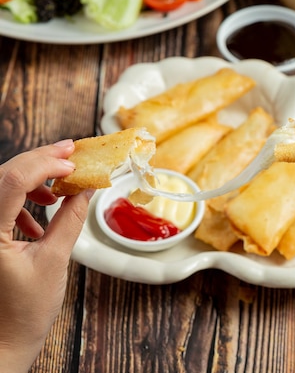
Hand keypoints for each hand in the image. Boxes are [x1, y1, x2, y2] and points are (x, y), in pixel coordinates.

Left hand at [0, 140, 91, 372]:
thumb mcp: (54, 260)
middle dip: (40, 161)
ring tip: (59, 191)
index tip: (75, 163)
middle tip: (71, 151)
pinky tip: (39, 219)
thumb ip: (71, 219)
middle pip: (5, 174)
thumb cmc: (23, 311)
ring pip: (1, 185)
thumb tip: (86, 189)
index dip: (46, 165)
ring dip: (32, 180)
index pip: (12, 180)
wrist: (0, 343)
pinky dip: (21, 202)